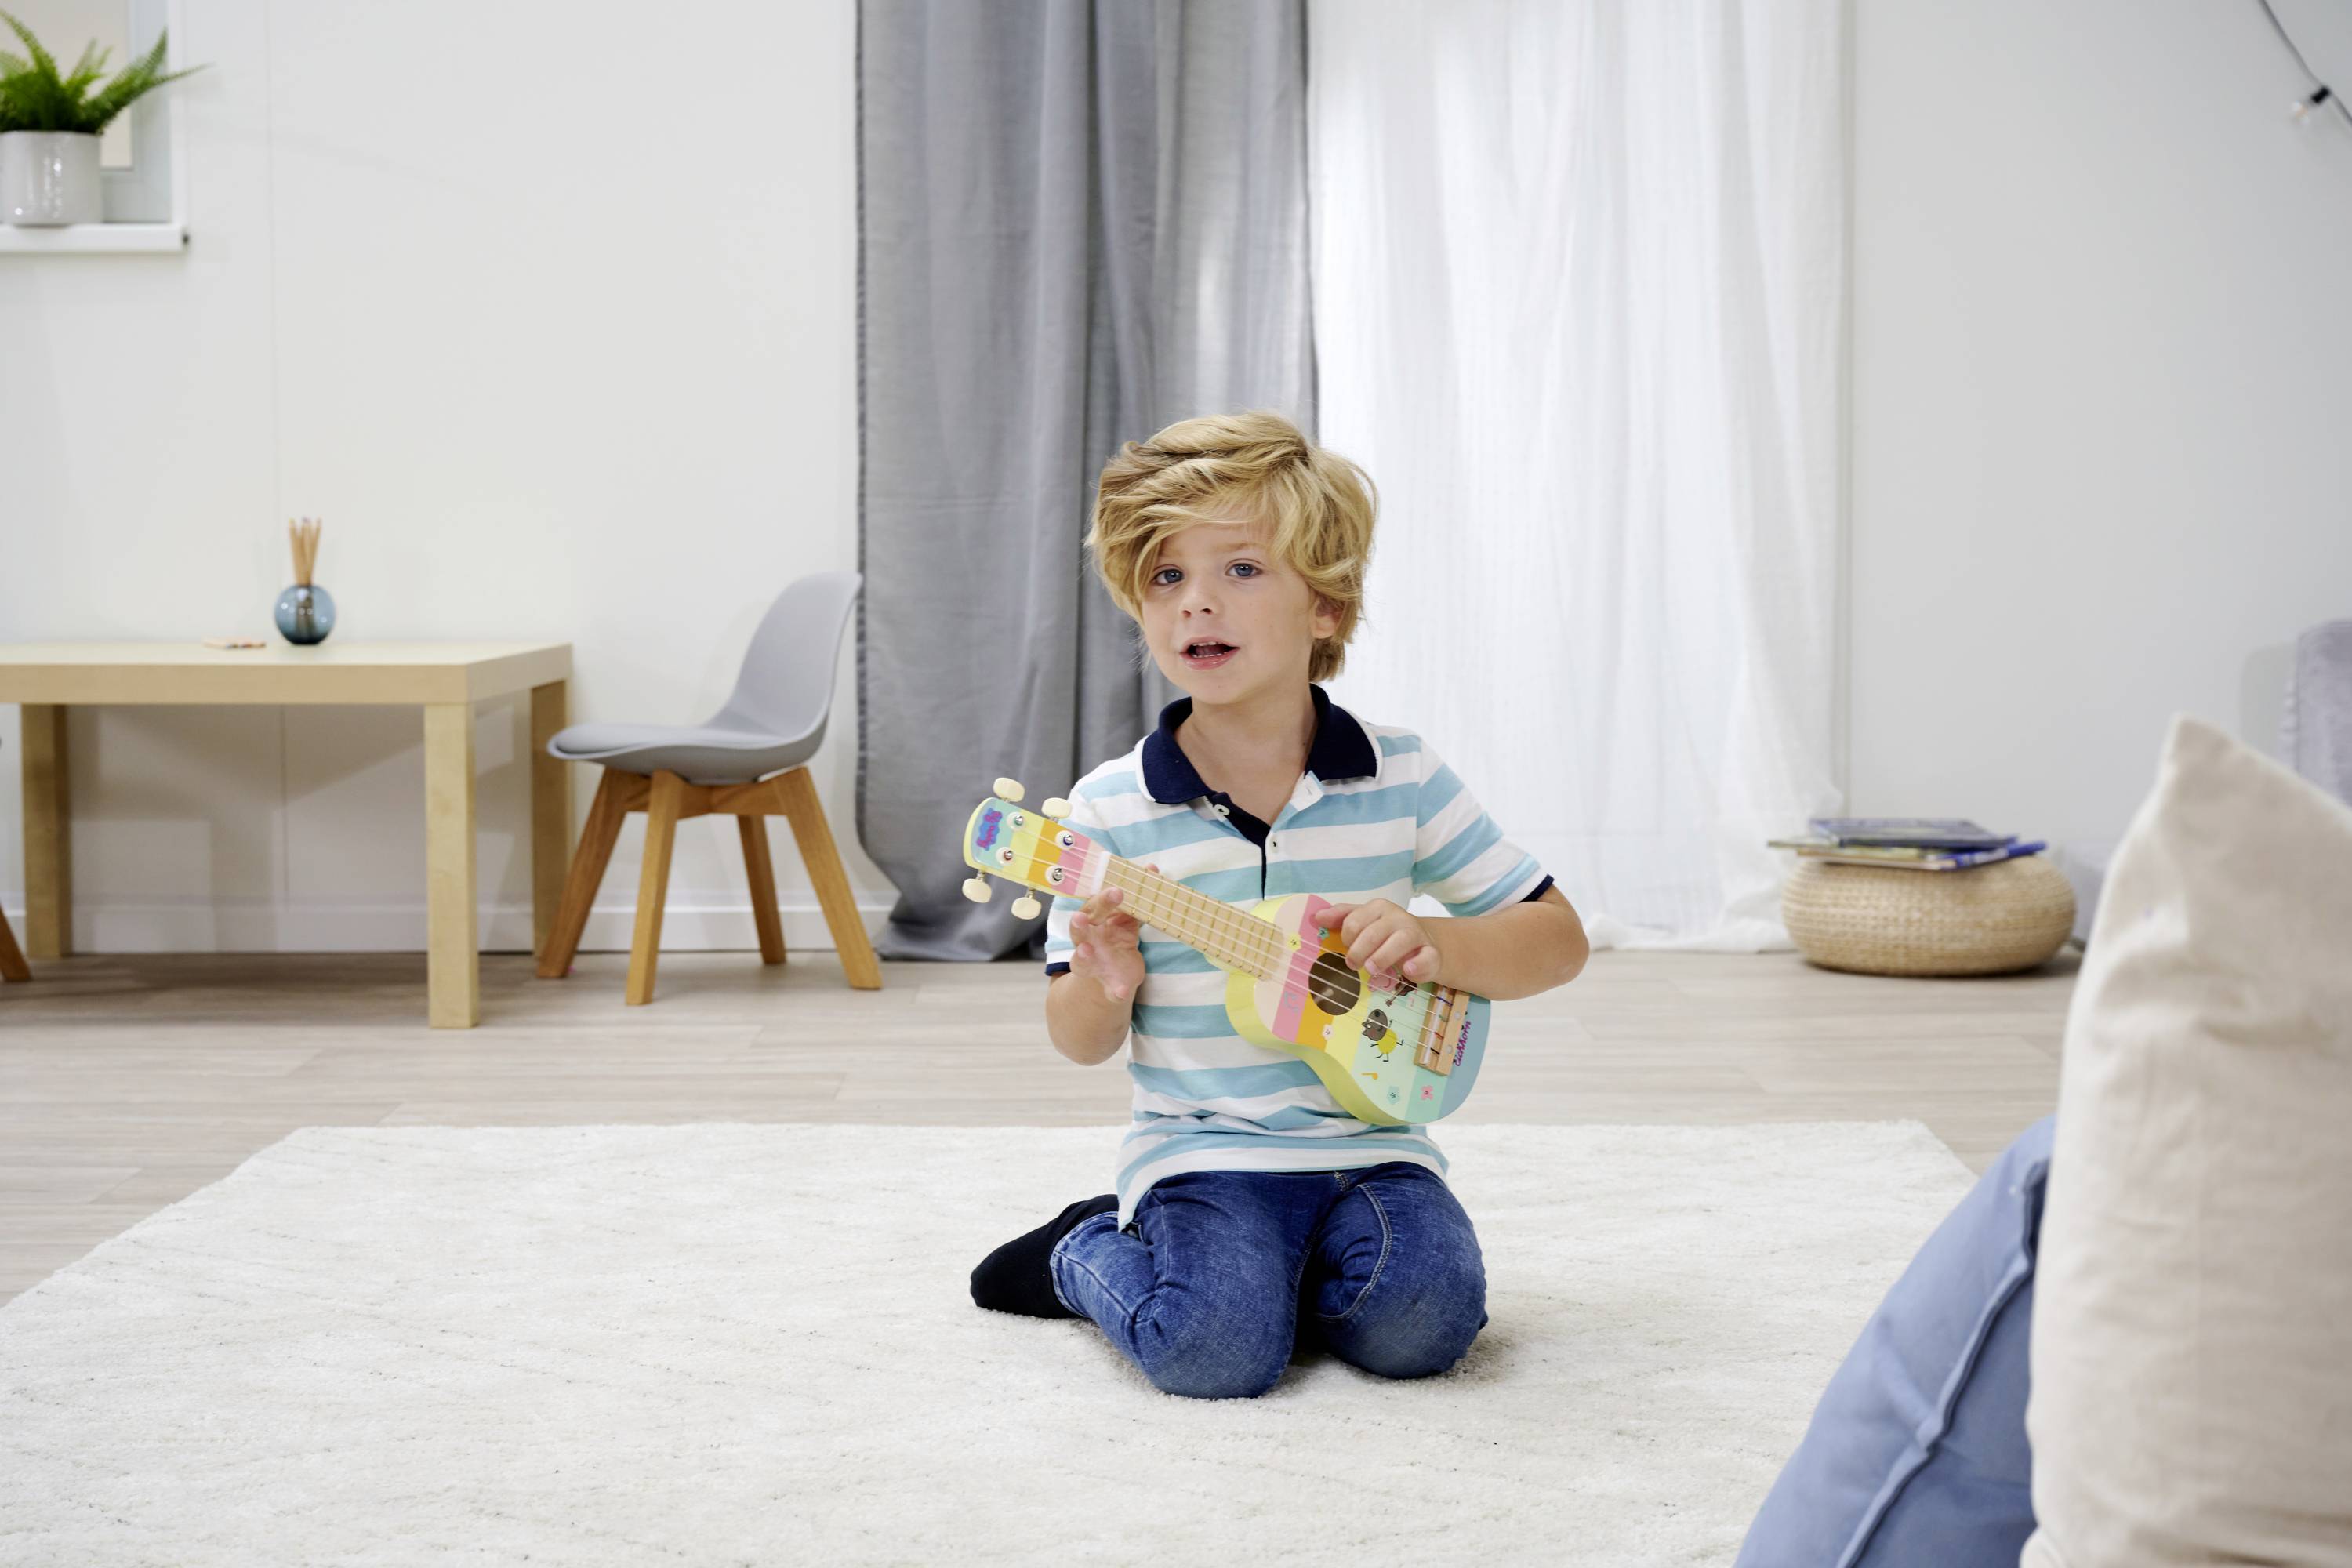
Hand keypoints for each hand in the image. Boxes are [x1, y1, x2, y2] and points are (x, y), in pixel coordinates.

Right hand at [1067, 863, 1158, 1001]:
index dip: (1102, 899)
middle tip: (1080, 918)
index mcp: (1093, 922)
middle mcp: (1087, 942)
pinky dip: (1114, 990)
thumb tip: (1153, 869)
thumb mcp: (1125, 919)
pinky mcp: (1106, 984)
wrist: (1113, 974)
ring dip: (1082, 956)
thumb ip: (1136, 900)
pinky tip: (1120, 992)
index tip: (1116, 889)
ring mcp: (1093, 965)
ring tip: (1086, 951)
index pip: (1092, 907)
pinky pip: (1108, 989)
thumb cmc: (1116, 938)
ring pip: (1081, 961)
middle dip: (1079, 924)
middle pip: (1079, 931)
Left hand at [1315, 898, 1440, 984]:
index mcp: (1378, 908)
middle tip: (1354, 965)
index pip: (1353, 923)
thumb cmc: (1387, 933)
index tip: (1347, 948)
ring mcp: (1416, 934)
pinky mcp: (1431, 953)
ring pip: (1398, 943)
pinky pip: (1426, 958)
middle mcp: (1398, 917)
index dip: (1346, 940)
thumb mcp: (1364, 920)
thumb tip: (1317, 917)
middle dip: (1357, 953)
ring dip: (1380, 959)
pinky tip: (1406, 970)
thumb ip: (1341, 916)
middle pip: (1371, 934)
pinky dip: (1416, 966)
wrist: (1425, 942)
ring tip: (1371, 969)